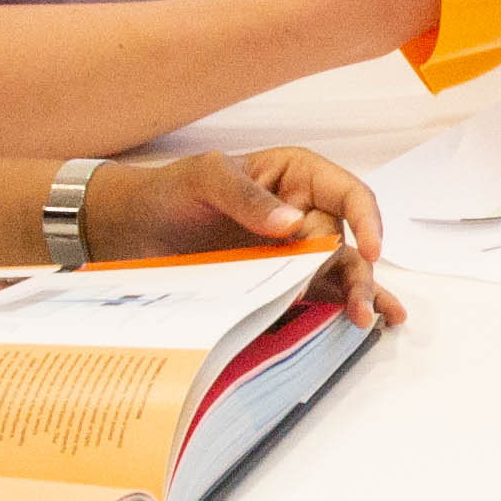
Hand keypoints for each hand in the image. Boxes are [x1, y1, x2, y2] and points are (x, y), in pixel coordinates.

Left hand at [95, 148, 402, 325]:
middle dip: (359, 273)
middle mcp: (302, 214)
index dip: (365, 220)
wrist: (131, 231)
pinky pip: (315, 295)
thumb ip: (247, 198)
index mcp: (295, 177)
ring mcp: (291, 252)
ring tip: (363, 321)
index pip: (346, 195)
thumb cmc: (169, 192)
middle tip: (358, 306)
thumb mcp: (204, 180)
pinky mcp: (276, 284)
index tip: (369, 249)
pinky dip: (339, 307)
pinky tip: (367, 323)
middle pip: (346, 242)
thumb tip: (293, 223)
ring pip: (338, 272)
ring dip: (357, 295)